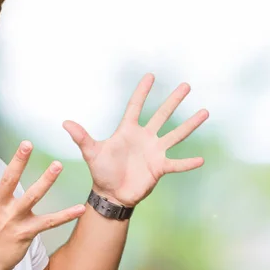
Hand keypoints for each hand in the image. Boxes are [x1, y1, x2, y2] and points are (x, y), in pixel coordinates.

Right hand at [0, 127, 85, 269]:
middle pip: (10, 178)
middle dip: (19, 160)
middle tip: (28, 143)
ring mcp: (12, 219)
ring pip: (31, 196)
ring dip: (46, 181)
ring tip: (58, 165)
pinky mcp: (25, 233)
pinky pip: (48, 222)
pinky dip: (65, 216)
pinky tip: (80, 208)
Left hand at [63, 73, 208, 207]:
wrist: (111, 194)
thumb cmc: (101, 171)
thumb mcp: (91, 152)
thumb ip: (81, 137)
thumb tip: (65, 122)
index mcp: (127, 131)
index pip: (135, 106)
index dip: (142, 91)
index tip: (151, 75)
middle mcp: (144, 138)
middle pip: (162, 115)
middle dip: (174, 100)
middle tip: (186, 85)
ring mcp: (154, 152)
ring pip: (175, 135)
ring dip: (190, 125)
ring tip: (205, 112)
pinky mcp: (160, 168)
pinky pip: (176, 164)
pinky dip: (188, 163)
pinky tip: (201, 160)